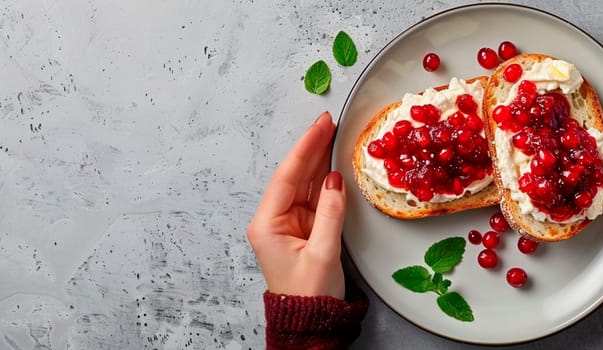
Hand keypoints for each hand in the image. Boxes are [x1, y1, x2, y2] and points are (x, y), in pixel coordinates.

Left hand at [247, 112, 346, 298]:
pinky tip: (333, 163)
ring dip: (319, 160)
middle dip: (311, 148)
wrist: (310, 323)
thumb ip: (330, 214)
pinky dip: (325, 180)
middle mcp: (274, 220)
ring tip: (332, 135)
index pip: (287, 176)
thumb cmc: (309, 295)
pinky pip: (315, 197)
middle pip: (295, 175)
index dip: (305, 148)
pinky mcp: (304, 229)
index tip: (319, 126)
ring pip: (306, 183)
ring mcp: (289, 223)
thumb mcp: (322, 254)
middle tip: (328, 122)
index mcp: (267, 224)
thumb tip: (335, 181)